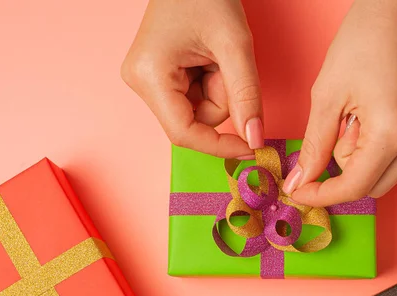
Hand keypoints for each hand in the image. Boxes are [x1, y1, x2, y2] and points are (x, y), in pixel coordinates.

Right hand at [121, 0, 263, 158]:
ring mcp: (148, 81)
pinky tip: (209, 58)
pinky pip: (194, 99)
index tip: (252, 149)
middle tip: (227, 64)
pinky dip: (211, 85)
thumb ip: (246, 95)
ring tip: (216, 55)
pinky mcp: (158, 79)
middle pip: (194, 122)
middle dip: (221, 100)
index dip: (220, 146)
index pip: (184, 134)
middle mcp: (141, 83)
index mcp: (150, 76)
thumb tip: (254, 139)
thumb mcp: (235, 45)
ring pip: (198, 112)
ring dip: (219, 91)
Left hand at [284, 0, 396, 205]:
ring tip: (351, 117)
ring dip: (359, 159)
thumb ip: (314, 145)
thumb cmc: (363, 40)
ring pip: (385, 173)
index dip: (322, 195)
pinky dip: (374, 148)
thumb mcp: (327, 95)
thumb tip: (300, 182)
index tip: (299, 191)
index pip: (355, 187)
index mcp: (392, 132)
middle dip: (343, 173)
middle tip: (330, 133)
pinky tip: (365, 117)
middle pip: (373, 187)